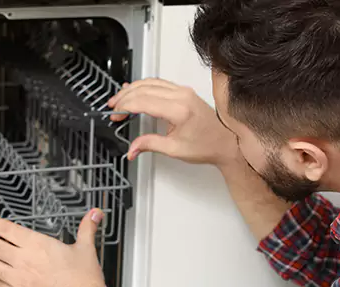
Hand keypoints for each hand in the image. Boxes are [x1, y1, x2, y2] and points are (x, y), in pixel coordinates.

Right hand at [108, 78, 237, 165]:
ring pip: (150, 83)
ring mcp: (183, 91)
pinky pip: (159, 83)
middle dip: (124, 97)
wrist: (226, 142)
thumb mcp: (175, 149)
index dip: (125, 107)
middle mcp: (182, 96)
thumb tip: (132, 149)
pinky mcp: (184, 92)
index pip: (143, 101)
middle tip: (113, 108)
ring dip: (132, 89)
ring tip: (119, 99)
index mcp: (179, 109)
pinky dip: (143, 86)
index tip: (116, 115)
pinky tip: (134, 90)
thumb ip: (150, 145)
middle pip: (144, 89)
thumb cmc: (207, 145)